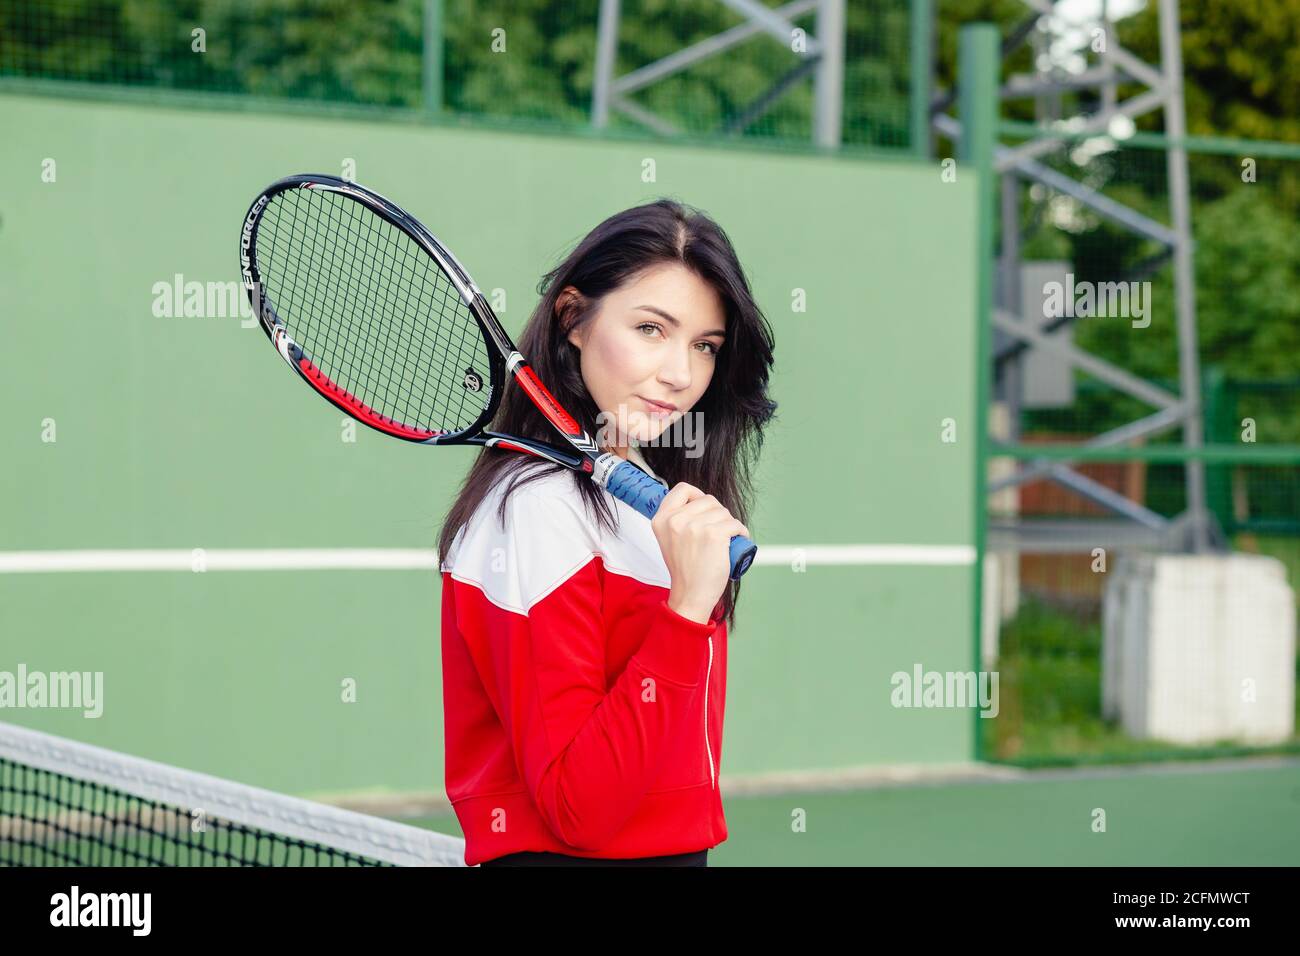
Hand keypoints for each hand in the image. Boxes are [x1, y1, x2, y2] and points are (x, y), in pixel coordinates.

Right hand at [651, 482, 749, 624]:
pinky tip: (738, 538)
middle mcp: (675, 520)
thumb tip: (697, 501)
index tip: (705, 508)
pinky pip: (734, 523)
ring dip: (730, 523)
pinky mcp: (714, 535)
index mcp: (661, 519)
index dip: (697, 494)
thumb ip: (675, 520)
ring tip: (727, 538)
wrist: (691, 595)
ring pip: (723, 512)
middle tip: (719, 529)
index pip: (682, 489)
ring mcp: (694, 526)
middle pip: (707, 499)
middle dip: (718, 512)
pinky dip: (741, 531)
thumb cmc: (685, 570)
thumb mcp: (669, 539)